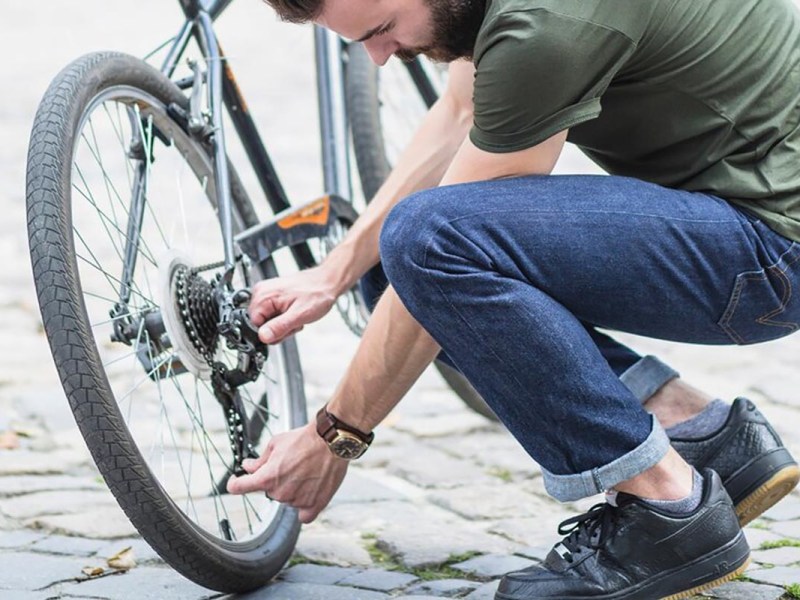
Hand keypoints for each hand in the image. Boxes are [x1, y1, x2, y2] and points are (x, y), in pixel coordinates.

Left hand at [226, 423, 347, 522]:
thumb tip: (248, 467)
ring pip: (287, 499)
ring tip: (306, 471)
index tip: (237, 480)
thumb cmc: (304, 439)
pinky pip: (304, 515)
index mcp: (266, 478)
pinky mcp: (315, 505)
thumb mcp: (275, 443)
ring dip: (291, 489)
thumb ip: (259, 460)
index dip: (234, 482)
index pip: (238, 487)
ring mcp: (297, 501)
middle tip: (289, 464)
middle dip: (274, 479)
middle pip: (268, 491)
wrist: (331, 441)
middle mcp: (280, 493)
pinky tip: (308, 494)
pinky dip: (304, 507)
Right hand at [248, 265, 339, 343]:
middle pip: (260, 324)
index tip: (284, 329)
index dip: (270, 332)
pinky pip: (273, 316)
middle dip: (278, 329)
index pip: (253, 325)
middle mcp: (261, 292)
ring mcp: (267, 294)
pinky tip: (294, 313)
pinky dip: (284, 319)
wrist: (327, 283)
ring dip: (283, 325)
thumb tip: (263, 337)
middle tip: (293, 322)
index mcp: (263, 295)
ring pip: (267, 322)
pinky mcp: (274, 297)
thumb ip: (279, 327)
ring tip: (296, 316)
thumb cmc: (317, 293)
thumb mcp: (299, 315)